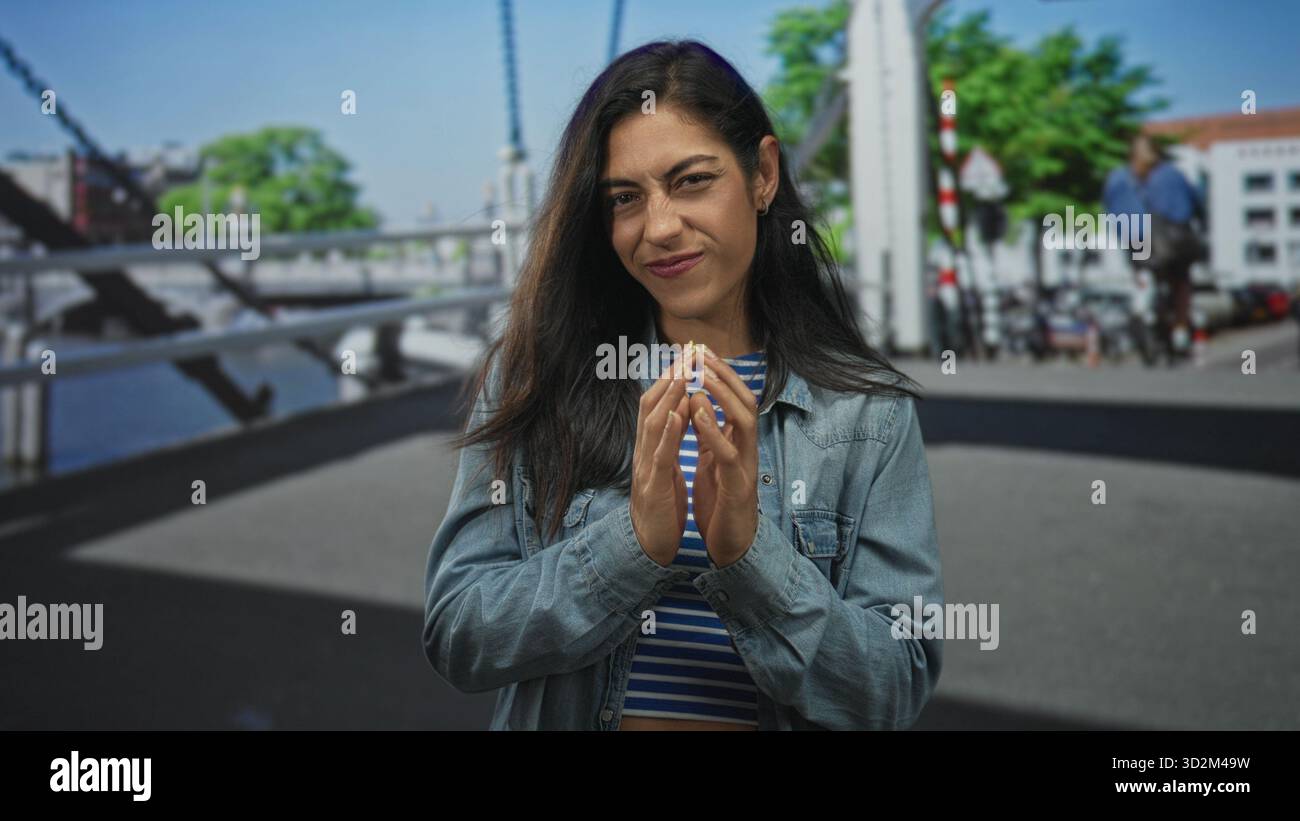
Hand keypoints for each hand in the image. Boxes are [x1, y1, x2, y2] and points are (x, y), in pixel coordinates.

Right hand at [629, 361, 690, 565]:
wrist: (649, 546)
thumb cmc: (661, 506)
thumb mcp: (667, 468)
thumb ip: (669, 442)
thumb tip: (679, 413)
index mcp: (651, 447)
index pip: (658, 405)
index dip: (670, 379)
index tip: (687, 355)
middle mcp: (644, 451)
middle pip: (651, 406)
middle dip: (669, 377)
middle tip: (686, 352)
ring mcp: (645, 468)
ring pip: (653, 425)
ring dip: (668, 397)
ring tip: (682, 373)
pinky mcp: (653, 487)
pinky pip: (660, 456)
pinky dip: (668, 434)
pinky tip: (677, 415)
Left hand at [688, 349, 759, 567]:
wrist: (731, 546)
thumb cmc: (721, 503)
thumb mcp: (714, 462)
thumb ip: (711, 435)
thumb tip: (699, 403)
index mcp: (738, 443)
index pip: (735, 399)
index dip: (720, 374)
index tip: (700, 350)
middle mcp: (747, 449)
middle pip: (746, 401)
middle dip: (725, 374)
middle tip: (704, 352)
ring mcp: (746, 467)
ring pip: (745, 422)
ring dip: (723, 396)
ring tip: (702, 375)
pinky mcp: (738, 489)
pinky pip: (728, 456)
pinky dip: (713, 433)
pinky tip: (696, 415)